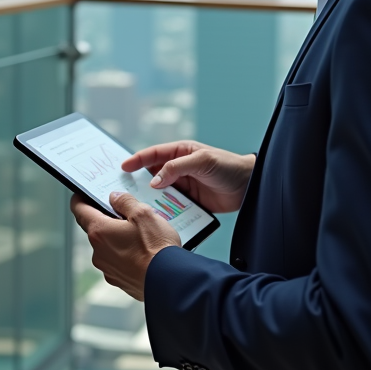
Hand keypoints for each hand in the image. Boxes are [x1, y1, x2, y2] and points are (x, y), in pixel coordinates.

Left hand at [71, 191, 179, 300]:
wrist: (169, 282)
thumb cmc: (157, 248)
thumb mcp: (144, 213)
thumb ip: (125, 201)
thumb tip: (114, 197)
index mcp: (100, 231)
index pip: (79, 209)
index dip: (81, 198)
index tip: (84, 193)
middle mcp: (98, 252)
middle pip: (95, 228)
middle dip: (107, 218)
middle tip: (126, 212)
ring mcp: (107, 268)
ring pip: (107, 246)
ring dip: (118, 238)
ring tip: (141, 234)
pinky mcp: (119, 280)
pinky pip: (117, 261)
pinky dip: (126, 254)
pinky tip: (144, 251)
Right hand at [121, 140, 254, 213]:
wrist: (249, 187)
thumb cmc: (228, 166)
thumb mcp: (202, 161)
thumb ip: (177, 168)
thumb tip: (154, 180)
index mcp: (181, 152)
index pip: (154, 154)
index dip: (137, 160)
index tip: (122, 168)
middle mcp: (179, 168)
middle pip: (152, 174)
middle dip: (138, 181)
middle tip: (121, 190)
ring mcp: (183, 186)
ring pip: (160, 192)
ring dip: (150, 199)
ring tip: (135, 207)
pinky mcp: (189, 202)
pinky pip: (171, 206)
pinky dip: (163, 210)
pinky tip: (155, 217)